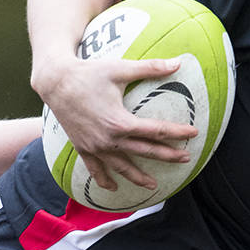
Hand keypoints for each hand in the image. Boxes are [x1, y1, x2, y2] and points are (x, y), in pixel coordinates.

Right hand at [38, 55, 197, 191]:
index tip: (193, 132)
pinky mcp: (83, 148)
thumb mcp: (120, 69)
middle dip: (167, 155)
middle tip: (185, 159)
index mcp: (120, 122)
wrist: (56, 82)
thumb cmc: (89, 73)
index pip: (156, 130)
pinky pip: (95, 169)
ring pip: (121, 167)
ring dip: (137, 177)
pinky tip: (113, 187)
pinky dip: (104, 180)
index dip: (177, 132)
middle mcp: (109, 139)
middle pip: (145, 151)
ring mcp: (95, 147)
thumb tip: (178, 62)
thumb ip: (150, 68)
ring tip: (152, 186)